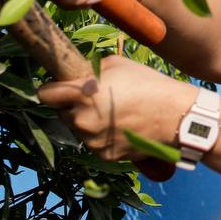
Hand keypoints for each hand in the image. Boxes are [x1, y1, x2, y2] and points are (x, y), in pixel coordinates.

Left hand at [37, 56, 195, 161]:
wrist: (175, 116)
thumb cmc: (148, 83)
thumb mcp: (116, 64)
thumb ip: (89, 71)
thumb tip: (75, 75)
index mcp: (82, 94)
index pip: (45, 94)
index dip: (52, 89)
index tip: (61, 87)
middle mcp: (82, 120)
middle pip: (61, 112)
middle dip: (72, 105)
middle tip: (95, 99)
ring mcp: (92, 141)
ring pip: (77, 128)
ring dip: (86, 121)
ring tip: (113, 113)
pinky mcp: (103, 155)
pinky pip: (93, 142)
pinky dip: (101, 135)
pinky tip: (121, 127)